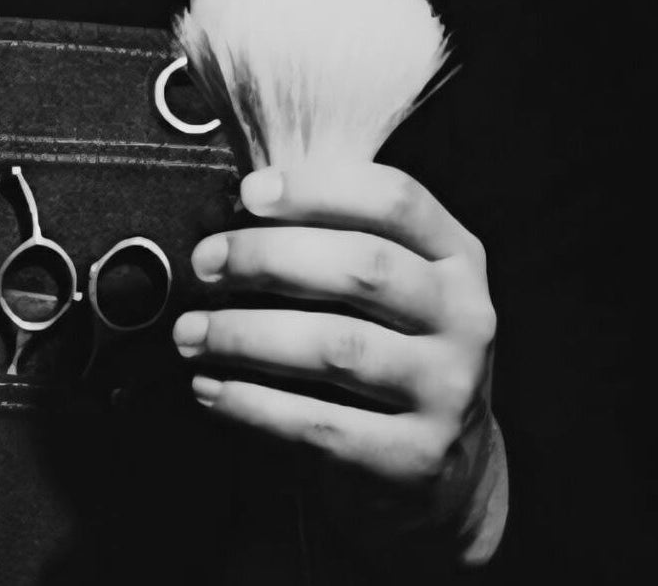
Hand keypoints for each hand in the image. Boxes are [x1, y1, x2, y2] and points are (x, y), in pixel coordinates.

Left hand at [176, 161, 507, 564]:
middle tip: (203, 263)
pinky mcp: (417, 456)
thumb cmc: (391, 349)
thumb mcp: (393, 287)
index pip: (396, 200)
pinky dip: (252, 404)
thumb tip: (232, 209)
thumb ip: (335, 238)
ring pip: (337, 346)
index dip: (318, 190)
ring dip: (246, 334)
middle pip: (363, 267)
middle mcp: (467, 318)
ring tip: (191, 332)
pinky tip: (210, 388)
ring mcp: (448, 390)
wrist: (448, 467)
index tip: (247, 193)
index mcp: (457, 258)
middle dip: (268, 258)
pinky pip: (321, 424)